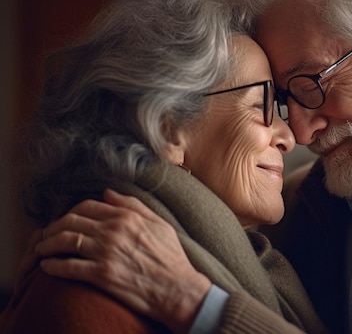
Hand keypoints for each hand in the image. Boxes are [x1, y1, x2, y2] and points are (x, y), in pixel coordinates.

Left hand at [36, 188, 211, 333]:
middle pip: (70, 222)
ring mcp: (106, 253)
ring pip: (65, 241)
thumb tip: (108, 192)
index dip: (70, 212)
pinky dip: (52, 266)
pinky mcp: (101, 275)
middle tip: (46, 235)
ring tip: (42, 250)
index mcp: (126, 217)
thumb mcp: (159, 224)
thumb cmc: (171, 258)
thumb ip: (133, 206)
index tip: (65, 221)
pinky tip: (48, 267)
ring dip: (47, 244)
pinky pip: (67, 267)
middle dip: (53, 227)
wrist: (177, 289)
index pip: (87, 207)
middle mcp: (114, 232)